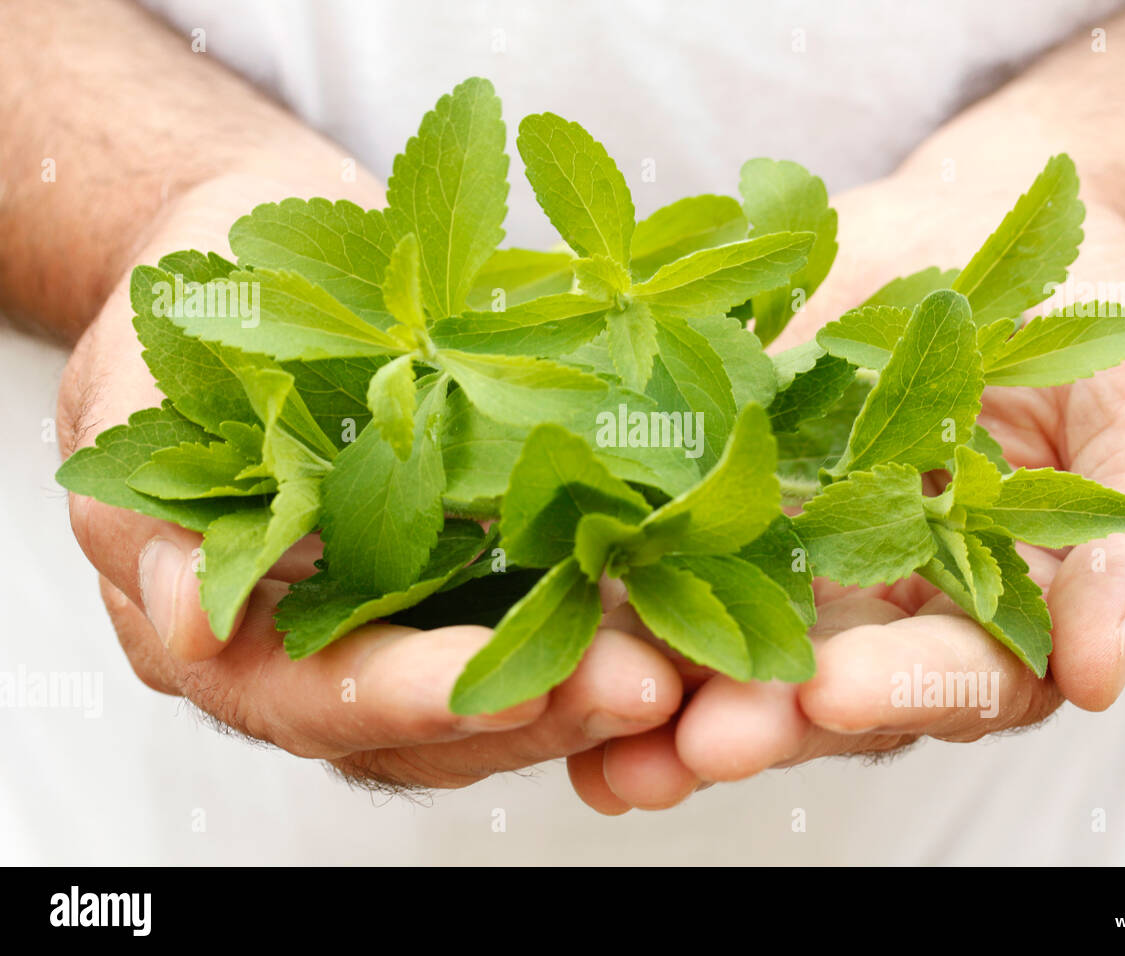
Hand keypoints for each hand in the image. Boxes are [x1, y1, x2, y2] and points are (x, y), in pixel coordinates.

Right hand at [58, 172, 681, 789]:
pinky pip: (544, 616)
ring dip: (589, 684)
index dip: (407, 697)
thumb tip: (190, 626)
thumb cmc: (196, 305)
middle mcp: (322, 647)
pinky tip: (679, 607)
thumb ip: (157, 510)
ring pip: (499, 693)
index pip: (315, 695)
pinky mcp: (478, 569)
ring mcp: (407, 614)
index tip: (502, 690)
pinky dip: (607, 620)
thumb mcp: (145, 388)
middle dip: (535, 711)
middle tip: (638, 688)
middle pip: (427, 726)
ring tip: (680, 664)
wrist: (268, 251)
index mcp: (228, 627)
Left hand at [567, 172, 1124, 811]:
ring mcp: (784, 560)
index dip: (897, 693)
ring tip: (603, 729)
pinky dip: (607, 588)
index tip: (833, 695)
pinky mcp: (710, 497)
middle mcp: (875, 615)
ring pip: (721, 643)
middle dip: (754, 721)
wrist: (979, 233)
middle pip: (814, 693)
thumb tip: (1098, 677)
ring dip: (661, 695)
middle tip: (693, 744)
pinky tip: (556, 617)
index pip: (948, 679)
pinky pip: (655, 549)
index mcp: (984, 618)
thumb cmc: (1085, 328)